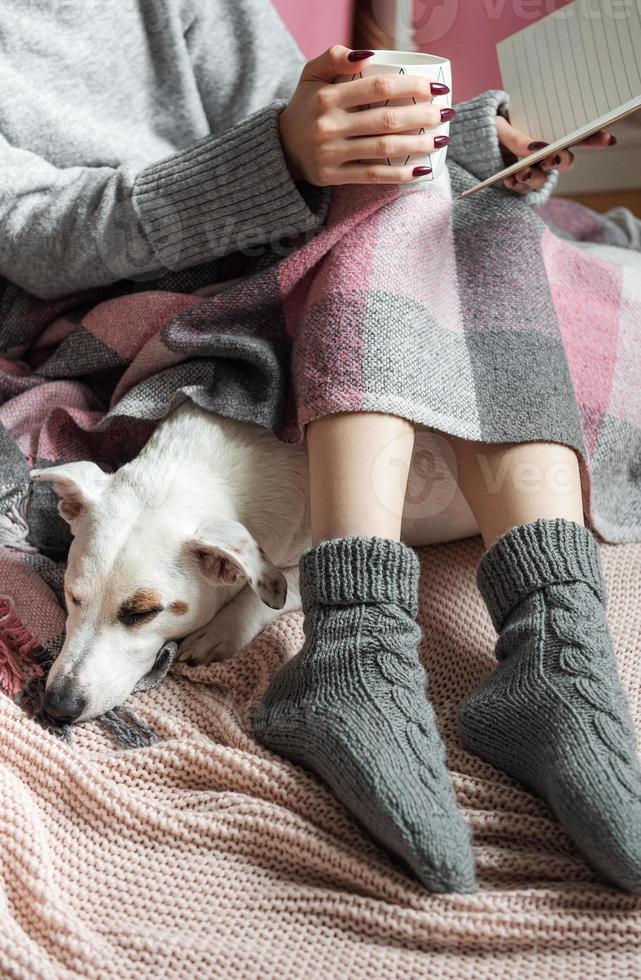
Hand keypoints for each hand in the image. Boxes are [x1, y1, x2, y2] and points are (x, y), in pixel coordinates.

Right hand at [278, 44, 453, 185]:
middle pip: (385, 120)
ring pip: (382, 148)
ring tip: (440, 139)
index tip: (434, 88)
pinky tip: (421, 169)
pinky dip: (399, 174)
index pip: (377, 88)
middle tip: (445, 113)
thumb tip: (367, 54)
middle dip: (421, 116)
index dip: (410, 87)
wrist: (281, 147)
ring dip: (416, 144)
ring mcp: (331, 154)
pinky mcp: (333, 177)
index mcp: (327, 97)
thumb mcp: (311, 75)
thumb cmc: (305, 106)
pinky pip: (372, 175)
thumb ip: (334, 58)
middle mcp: (328, 126)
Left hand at [496, 115, 616, 193]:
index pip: (577, 136)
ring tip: (519, 172)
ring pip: (543, 180)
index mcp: (550, 135)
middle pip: (565, 162)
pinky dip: (516, 186)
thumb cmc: (492, 129)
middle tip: (552, 157)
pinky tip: (507, 179)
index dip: (594, 138)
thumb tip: (536, 148)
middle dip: (560, 161)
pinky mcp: (519, 185)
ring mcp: (535, 171)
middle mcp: (547, 155)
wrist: (471, 143)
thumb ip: (517, 137)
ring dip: (534, 177)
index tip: (607, 139)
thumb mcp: (501, 127)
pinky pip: (523, 191)